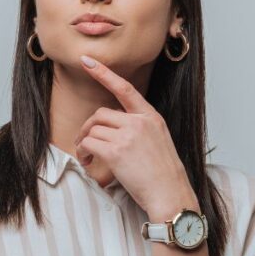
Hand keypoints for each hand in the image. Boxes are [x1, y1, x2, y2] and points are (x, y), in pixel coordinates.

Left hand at [73, 54, 197, 218]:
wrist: (170, 194)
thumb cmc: (163, 174)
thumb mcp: (158, 140)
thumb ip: (139, 128)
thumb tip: (113, 127)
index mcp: (151, 117)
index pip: (125, 88)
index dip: (104, 73)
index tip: (88, 61)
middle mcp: (140, 122)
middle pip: (101, 114)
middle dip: (89, 127)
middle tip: (84, 143)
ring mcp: (128, 136)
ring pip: (93, 129)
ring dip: (84, 143)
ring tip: (87, 157)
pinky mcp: (116, 152)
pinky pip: (90, 144)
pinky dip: (84, 153)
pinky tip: (88, 162)